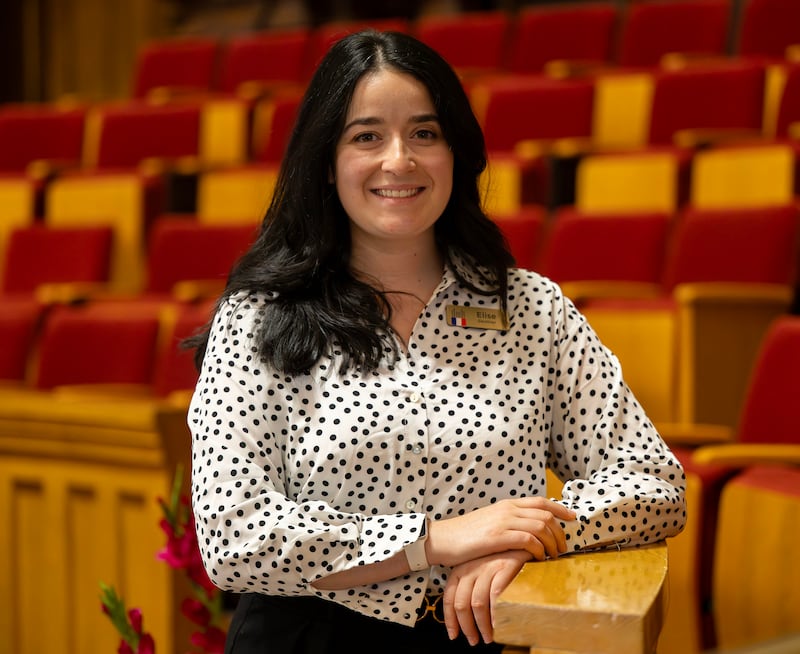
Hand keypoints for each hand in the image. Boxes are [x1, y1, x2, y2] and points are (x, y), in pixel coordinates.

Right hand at [426, 497, 575, 566]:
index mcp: (506, 505)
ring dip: (552, 542)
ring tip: (553, 556)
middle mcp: (507, 509)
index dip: (560, 509)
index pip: (541, 502)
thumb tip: (527, 530)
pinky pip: (528, 539)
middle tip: (562, 548)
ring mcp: (502, 522)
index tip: (573, 518)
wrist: (442, 539)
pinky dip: (538, 549)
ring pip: (541, 526)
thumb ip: (508, 522)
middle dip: (560, 532)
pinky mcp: (497, 537)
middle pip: (546, 514)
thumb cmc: (465, 535)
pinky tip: (537, 558)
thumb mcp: (490, 522)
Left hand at [442, 549, 531, 645]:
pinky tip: (498, 625)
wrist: (521, 541)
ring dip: (482, 626)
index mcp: (461, 568)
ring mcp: (488, 567)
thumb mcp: (480, 570)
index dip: (450, 619)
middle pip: (461, 603)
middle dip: (466, 627)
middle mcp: (472, 567)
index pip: (449, 597)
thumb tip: (465, 618)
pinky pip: (495, 596)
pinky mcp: (505, 567)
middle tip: (474, 640)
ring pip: (477, 603)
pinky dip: (495, 614)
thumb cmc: (500, 560)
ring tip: (489, 637)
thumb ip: (470, 588)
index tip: (454, 634)